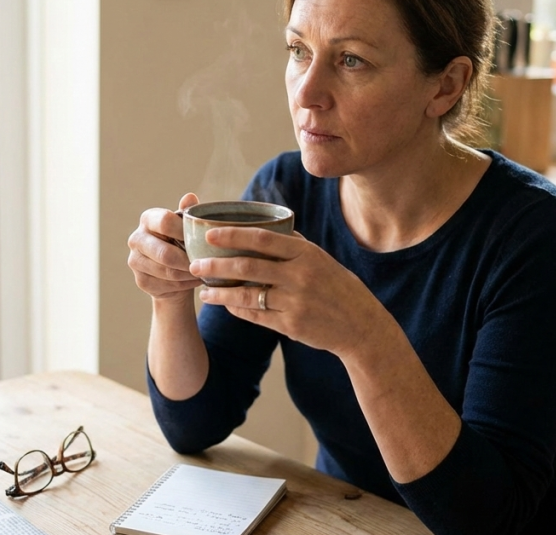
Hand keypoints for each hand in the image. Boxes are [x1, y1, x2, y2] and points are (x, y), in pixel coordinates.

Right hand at [127, 193, 202, 300]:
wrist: (173, 272)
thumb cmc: (182, 242)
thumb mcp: (186, 227)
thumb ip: (187, 213)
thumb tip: (190, 197)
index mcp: (148, 219)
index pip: (165, 222)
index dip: (184, 232)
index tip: (202, 239)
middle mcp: (136, 238)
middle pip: (165, 253)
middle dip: (188, 260)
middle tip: (205, 263)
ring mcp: (135, 260)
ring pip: (167, 271)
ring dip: (188, 273)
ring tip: (202, 271)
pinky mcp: (140, 280)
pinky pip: (167, 285)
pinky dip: (184, 284)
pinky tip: (193, 280)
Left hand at [190, 227, 397, 357]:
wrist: (361, 326)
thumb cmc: (339, 288)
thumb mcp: (322, 260)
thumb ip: (295, 247)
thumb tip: (266, 230)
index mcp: (306, 253)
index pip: (262, 238)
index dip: (232, 234)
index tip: (209, 233)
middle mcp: (299, 275)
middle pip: (248, 266)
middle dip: (216, 265)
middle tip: (194, 263)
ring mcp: (295, 301)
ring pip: (247, 295)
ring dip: (221, 293)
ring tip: (204, 291)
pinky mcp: (291, 324)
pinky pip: (256, 316)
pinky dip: (237, 310)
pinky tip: (225, 306)